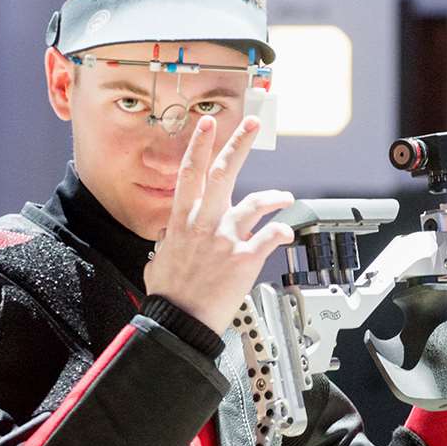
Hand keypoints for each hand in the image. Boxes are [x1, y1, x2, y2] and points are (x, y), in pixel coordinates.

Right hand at [144, 115, 293, 332]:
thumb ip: (166, 245)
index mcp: (182, 222)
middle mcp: (204, 224)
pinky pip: (268, 238)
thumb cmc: (168, 296)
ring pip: (254, 203)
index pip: (189, 174)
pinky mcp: (243, 259)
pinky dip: (281, 231)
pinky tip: (289, 230)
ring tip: (285, 196)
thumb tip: (165, 242)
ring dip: (274, 195)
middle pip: (221, 173)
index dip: (198, 146)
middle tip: (252, 123)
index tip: (206, 125)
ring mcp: (225, 239)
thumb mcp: (158, 262)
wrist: (179, 322)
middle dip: (237, 144)